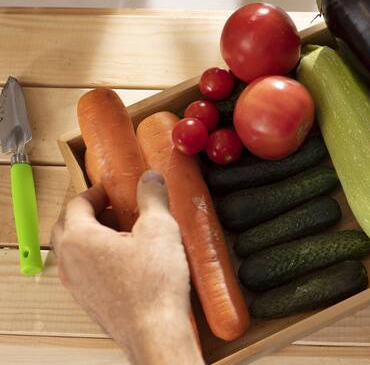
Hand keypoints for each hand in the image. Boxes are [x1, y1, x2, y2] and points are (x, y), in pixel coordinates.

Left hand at [51, 171, 202, 364]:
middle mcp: (69, 262)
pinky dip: (99, 258)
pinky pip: (85, 271)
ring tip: (125, 234)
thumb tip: (150, 179)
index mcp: (79, 238)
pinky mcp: (89, 301)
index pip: (76, 204)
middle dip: (90, 213)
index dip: (96, 192)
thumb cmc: (153, 284)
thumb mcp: (160, 228)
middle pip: (68, 227)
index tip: (113, 190)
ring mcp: (76, 285)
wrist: (155, 331)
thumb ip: (153, 198)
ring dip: (94, 236)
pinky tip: (129, 261)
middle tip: (115, 208)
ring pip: (75, 251)